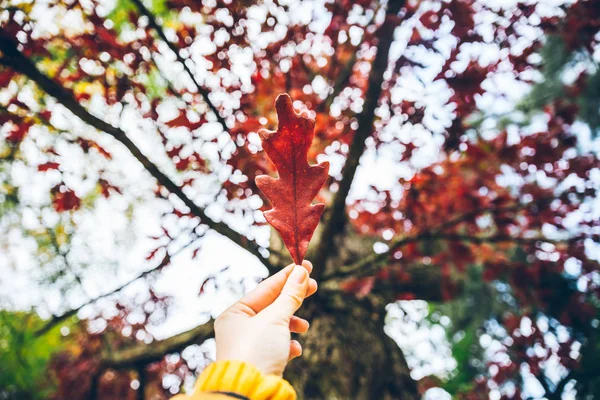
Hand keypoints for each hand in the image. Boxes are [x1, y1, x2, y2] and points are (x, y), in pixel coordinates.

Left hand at [214, 260, 316, 375]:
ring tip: (304, 326)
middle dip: (293, 298)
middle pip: (271, 306)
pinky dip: (287, 345)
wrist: (248, 393)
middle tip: (314, 285)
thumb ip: (290, 295)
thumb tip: (302, 272)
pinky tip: (295, 349)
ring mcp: (249, 345)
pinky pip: (276, 346)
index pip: (265, 288)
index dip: (287, 276)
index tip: (306, 265)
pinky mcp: (259, 361)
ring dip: (292, 324)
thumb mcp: (275, 319)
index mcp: (235, 313)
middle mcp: (239, 328)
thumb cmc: (256, 351)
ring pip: (275, 326)